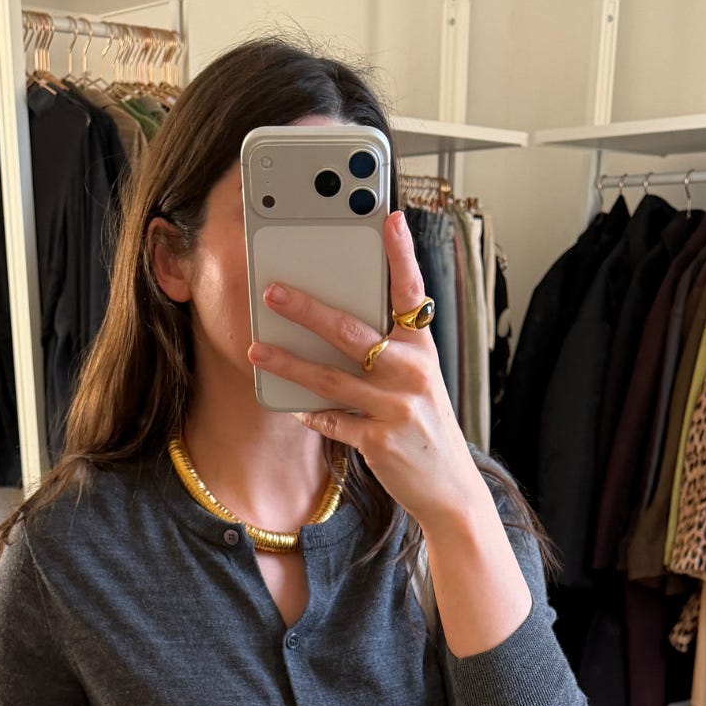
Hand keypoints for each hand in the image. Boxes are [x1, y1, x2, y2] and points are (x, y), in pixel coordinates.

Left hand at [247, 208, 495, 540]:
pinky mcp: (380, 440)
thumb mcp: (417, 380)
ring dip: (288, 362)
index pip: (412, 293)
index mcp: (423, 349)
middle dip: (307, 309)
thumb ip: (388, 349)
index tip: (388, 218)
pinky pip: (331, 420)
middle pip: (352, 331)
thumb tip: (334, 320)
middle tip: (272, 292)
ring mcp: (396, 407)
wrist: (449, 487)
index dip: (401, 254)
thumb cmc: (425, 424)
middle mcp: (413, 373)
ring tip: (256, 349)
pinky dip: (309, 413)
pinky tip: (293, 406)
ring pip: (330, 377)